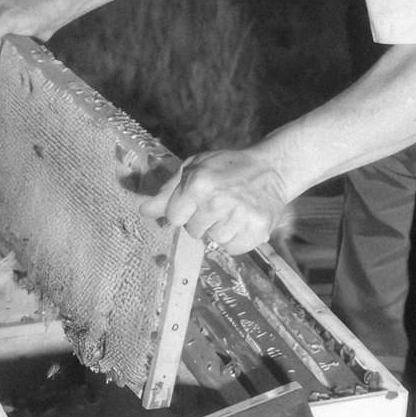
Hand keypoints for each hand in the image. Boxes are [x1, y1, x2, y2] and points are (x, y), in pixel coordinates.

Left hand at [140, 148, 288, 255]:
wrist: (271, 168)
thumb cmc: (227, 167)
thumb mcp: (194, 168)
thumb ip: (168, 191)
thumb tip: (144, 211)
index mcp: (198, 183)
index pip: (174, 217)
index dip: (183, 210)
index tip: (196, 201)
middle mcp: (218, 201)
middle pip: (193, 231)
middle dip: (202, 220)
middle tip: (219, 202)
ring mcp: (239, 217)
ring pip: (213, 241)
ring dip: (220, 230)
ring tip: (233, 210)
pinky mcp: (258, 230)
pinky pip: (233, 249)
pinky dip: (237, 240)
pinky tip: (243, 221)